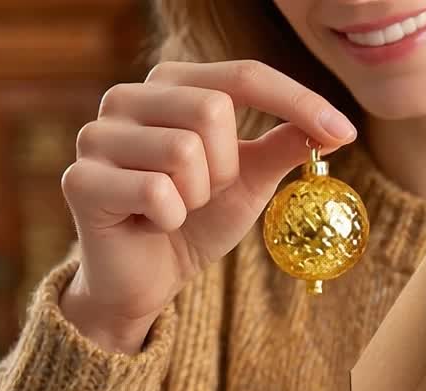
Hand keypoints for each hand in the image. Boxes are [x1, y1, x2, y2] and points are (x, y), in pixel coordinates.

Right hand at [59, 60, 357, 352]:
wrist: (147, 281)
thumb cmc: (196, 221)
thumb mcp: (251, 180)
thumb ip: (286, 145)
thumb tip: (337, 127)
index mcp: (170, 85)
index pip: (243, 75)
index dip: (297, 101)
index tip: (345, 132)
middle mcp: (126, 97)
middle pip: (213, 109)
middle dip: (227, 167)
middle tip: (205, 195)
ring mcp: (96, 135)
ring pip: (184, 151)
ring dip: (197, 197)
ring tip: (175, 209)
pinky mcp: (80, 180)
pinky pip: (157, 192)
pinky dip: (170, 219)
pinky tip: (151, 225)